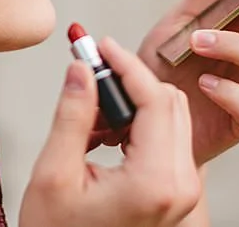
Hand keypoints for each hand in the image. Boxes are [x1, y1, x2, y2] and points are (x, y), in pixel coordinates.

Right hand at [21, 37, 200, 226]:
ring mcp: (184, 192)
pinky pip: (167, 141)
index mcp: (155, 181)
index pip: (154, 100)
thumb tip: (82, 68)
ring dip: (134, 103)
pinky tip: (100, 135)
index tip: (98, 45)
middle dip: (130, 81)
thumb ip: (73, 115)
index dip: (126, 65)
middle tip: (88, 72)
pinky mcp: (177, 194)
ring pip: (171, 119)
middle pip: (170, 104)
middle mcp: (181, 186)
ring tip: (88, 115)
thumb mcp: (54, 173)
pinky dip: (138, 125)